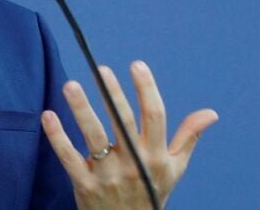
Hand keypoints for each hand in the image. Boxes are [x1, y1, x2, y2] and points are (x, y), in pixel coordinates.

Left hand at [42, 61, 217, 208]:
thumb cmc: (151, 194)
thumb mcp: (174, 169)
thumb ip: (188, 137)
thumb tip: (211, 113)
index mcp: (156, 156)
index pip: (154, 117)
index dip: (146, 90)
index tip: (137, 65)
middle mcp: (134, 164)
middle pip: (123, 123)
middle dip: (112, 95)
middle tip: (101, 69)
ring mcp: (108, 175)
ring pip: (94, 137)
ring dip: (81, 110)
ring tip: (70, 84)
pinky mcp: (85, 185)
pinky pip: (69, 158)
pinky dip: (57, 137)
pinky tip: (48, 115)